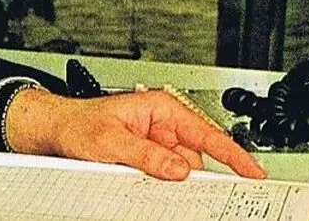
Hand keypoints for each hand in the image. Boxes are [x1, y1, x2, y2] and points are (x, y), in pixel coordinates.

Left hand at [4, 89, 265, 180]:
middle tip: (207, 198)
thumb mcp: (109, 141)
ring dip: (174, 186)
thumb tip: (178, 169)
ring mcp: (156, 144)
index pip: (206, 133)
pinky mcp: (148, 160)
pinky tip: (150, 192)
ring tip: (153, 189)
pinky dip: (162, 188)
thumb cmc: (76, 124)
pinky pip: (165, 177)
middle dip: (198, 179)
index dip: (234, 155)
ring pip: (181, 173)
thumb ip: (145, 154)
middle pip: (197, 159)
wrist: (54, 131)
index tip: (254, 172)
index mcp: (160, 110)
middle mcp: (162, 125)